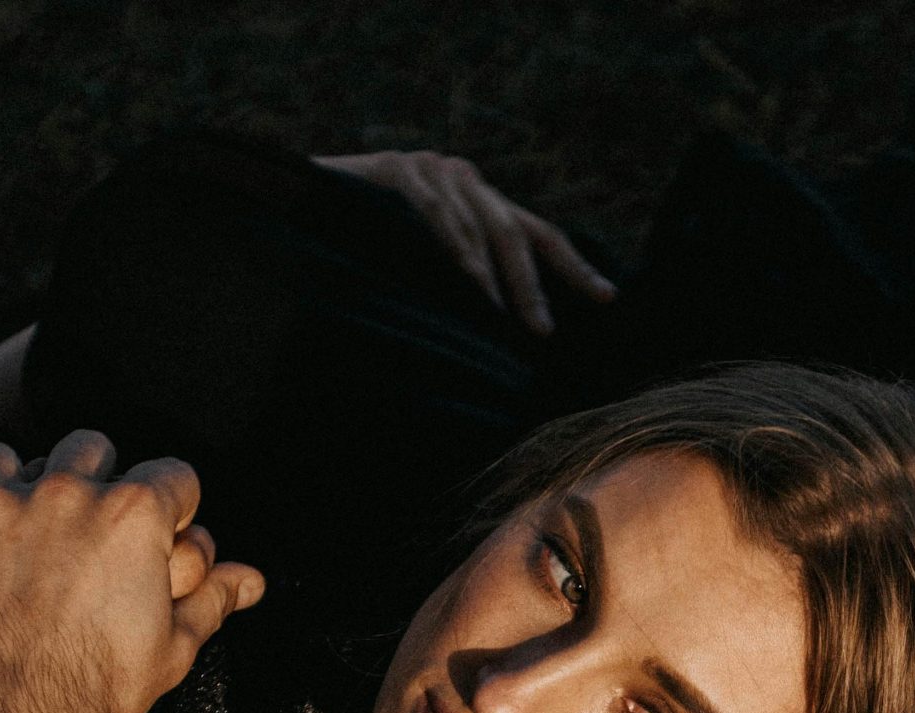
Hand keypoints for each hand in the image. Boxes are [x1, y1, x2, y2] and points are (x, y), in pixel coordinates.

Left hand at [0, 430, 265, 712]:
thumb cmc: (99, 693)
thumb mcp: (171, 649)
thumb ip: (210, 601)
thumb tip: (250, 581)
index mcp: (131, 516)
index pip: (171, 475)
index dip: (171, 508)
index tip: (159, 534)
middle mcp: (62, 492)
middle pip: (88, 447)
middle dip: (94, 482)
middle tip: (84, 534)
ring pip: (2, 458)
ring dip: (10, 488)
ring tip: (13, 538)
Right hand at [314, 149, 616, 335]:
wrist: (305, 203)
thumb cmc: (375, 251)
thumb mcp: (431, 272)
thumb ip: (471, 290)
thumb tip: (512, 342)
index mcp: (486, 206)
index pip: (540, 235)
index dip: (575, 268)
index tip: (609, 299)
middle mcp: (469, 181)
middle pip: (514, 234)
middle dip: (530, 288)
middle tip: (540, 334)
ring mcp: (434, 170)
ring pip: (474, 227)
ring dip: (489, 277)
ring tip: (499, 317)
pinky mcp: (398, 168)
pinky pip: (433, 210)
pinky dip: (450, 243)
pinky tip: (464, 275)